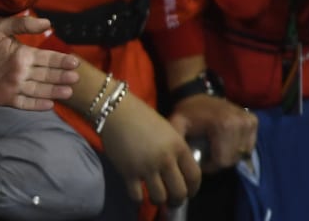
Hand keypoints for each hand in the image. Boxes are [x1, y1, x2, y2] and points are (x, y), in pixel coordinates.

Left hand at [0, 15, 80, 109]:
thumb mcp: (1, 27)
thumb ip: (23, 25)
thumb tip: (48, 22)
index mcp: (24, 55)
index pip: (47, 58)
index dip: (61, 60)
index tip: (75, 61)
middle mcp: (23, 71)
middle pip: (47, 75)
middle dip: (61, 76)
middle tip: (75, 76)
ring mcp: (15, 85)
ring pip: (39, 89)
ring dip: (54, 91)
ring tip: (68, 90)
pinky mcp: (5, 97)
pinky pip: (24, 102)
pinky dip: (36, 104)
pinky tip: (50, 104)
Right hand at [99, 91, 200, 205]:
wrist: (114, 109)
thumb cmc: (141, 116)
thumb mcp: (167, 130)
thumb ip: (176, 150)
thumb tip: (180, 173)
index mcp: (178, 146)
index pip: (194, 177)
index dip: (193, 189)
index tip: (188, 193)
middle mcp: (165, 159)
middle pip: (179, 192)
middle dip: (177, 200)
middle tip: (172, 200)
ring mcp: (146, 167)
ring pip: (159, 197)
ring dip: (158, 201)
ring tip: (154, 197)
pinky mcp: (127, 171)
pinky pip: (137, 196)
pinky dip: (139, 199)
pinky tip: (138, 193)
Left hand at [168, 92, 257, 171]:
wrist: (195, 94)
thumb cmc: (187, 112)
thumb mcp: (177, 125)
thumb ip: (178, 143)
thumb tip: (185, 164)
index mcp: (224, 126)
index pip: (222, 161)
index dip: (209, 165)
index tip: (200, 158)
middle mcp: (241, 123)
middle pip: (233, 158)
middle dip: (219, 160)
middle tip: (207, 153)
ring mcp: (249, 121)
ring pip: (242, 154)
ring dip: (229, 154)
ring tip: (216, 147)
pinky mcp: (253, 121)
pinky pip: (249, 146)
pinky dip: (238, 147)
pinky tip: (226, 141)